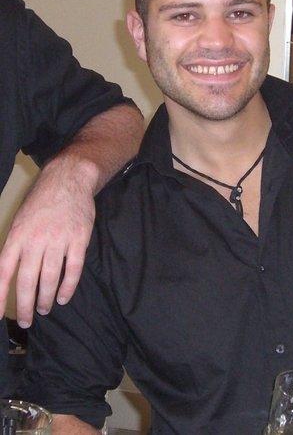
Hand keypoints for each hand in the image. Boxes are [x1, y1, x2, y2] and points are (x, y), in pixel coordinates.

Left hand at [0, 158, 95, 327]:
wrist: (68, 179)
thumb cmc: (42, 201)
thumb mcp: (20, 220)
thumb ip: (15, 246)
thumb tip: (7, 273)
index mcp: (17, 235)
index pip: (4, 271)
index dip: (0, 296)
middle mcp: (36, 240)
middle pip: (28, 281)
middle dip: (26, 305)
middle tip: (27, 320)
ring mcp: (58, 240)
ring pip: (50, 278)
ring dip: (46, 299)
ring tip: (44, 309)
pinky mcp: (79, 239)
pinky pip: (73, 269)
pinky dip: (68, 287)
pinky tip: (63, 297)